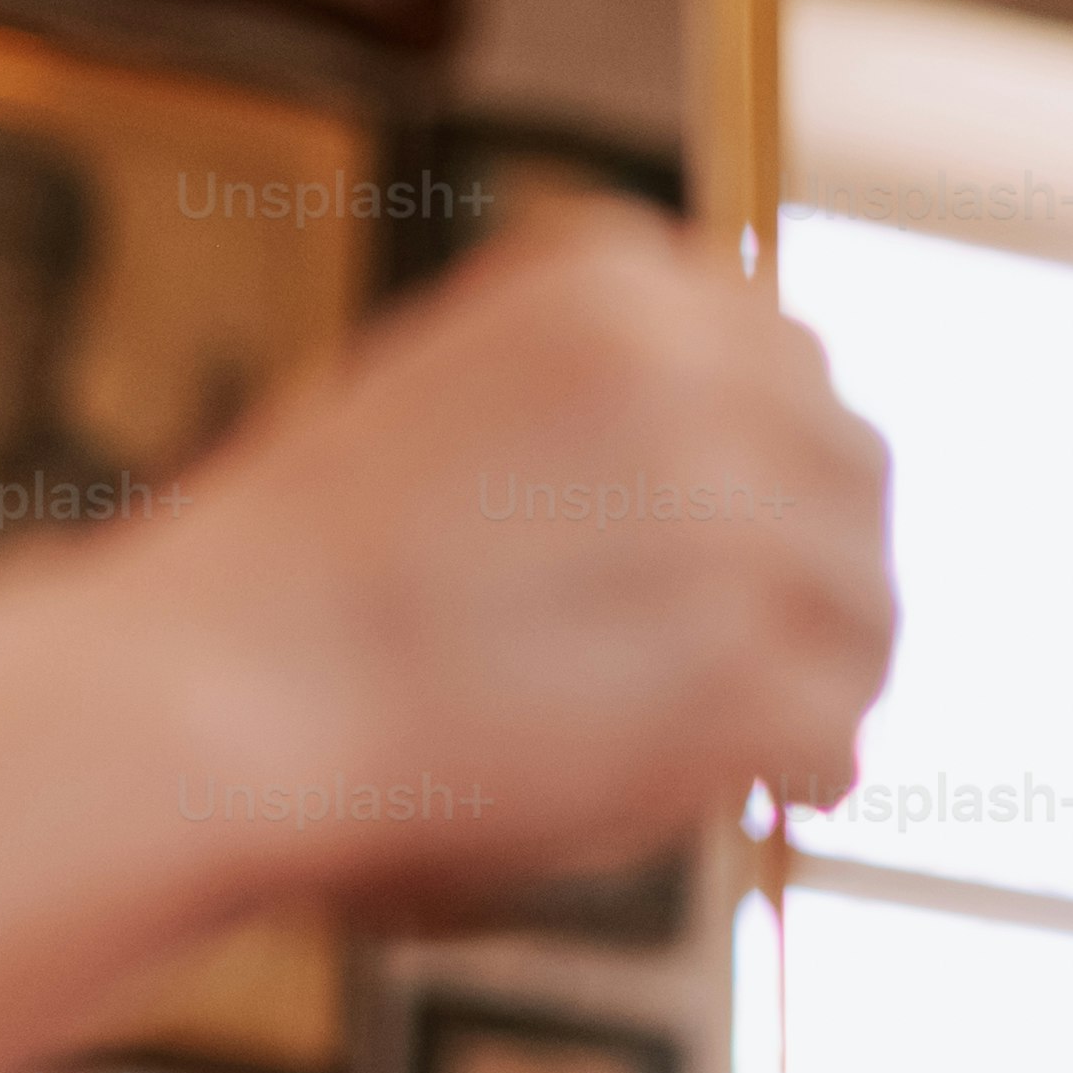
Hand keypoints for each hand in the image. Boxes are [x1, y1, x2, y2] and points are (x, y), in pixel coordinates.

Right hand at [0, 203, 892, 1072]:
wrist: (206, 693)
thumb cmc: (294, 579)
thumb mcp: (442, 393)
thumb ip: (595, 405)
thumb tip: (756, 482)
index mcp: (612, 275)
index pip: (787, 354)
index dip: (784, 466)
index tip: (760, 544)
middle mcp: (687, 366)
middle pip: (853, 469)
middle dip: (829, 568)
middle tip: (788, 659)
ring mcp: (724, 515)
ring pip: (867, 606)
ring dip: (830, 677)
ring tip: (769, 742)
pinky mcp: (738, 665)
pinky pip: (837, 728)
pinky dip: (808, 772)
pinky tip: (760, 798)